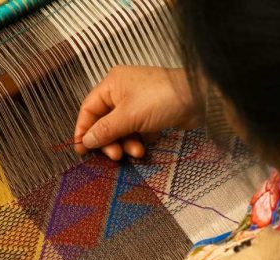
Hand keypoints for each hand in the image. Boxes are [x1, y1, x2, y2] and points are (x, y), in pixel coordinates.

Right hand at [74, 66, 202, 159]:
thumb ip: (105, 130)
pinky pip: (136, 130)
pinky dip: (138, 140)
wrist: (198, 98)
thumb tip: (86, 141)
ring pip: (121, 129)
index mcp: (111, 84)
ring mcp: (137, 102)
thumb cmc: (160, 99)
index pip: (89, 109)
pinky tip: (145, 146)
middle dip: (110, 140)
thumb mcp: (128, 117)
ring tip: (137, 151)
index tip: (81, 149)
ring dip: (126, 143)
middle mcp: (122, 91)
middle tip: (115, 155)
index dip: (83, 129)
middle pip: (105, 122)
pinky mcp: (151, 113)